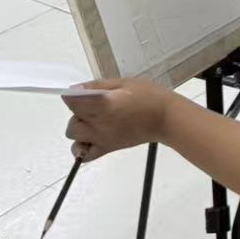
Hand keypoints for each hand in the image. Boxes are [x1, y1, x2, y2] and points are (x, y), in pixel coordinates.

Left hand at [63, 79, 177, 161]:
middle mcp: (98, 124)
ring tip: (95, 122)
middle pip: (72, 119)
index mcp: (103, 105)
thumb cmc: (149, 95)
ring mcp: (102, 139)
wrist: (167, 118)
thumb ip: (99, 86)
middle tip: (96, 105)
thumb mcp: (125, 82)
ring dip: (79, 128)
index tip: (83, 92)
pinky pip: (84, 155)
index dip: (73, 95)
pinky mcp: (107, 148)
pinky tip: (91, 140)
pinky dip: (82, 149)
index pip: (72, 102)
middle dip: (78, 111)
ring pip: (74, 136)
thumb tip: (76, 89)